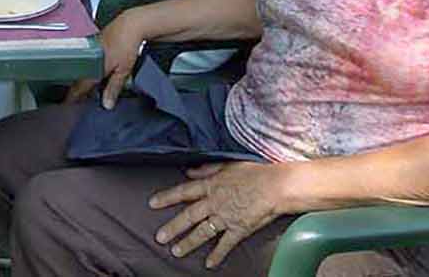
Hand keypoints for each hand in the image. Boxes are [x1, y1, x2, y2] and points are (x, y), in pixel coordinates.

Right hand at [65, 8, 145, 107]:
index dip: (73, 97)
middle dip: (78, 89)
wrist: (130, 24)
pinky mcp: (94, 43)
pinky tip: (96, 70)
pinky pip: (88, 59)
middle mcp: (88, 58)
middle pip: (79, 78)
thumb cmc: (127, 44)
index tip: (68, 104)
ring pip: (83, 68)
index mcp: (94, 67)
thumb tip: (107, 104)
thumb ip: (113, 87)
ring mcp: (90, 49)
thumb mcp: (123, 70)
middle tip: (79, 99)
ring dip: (84, 77)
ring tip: (89, 87)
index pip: (79, 87)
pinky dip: (89, 67)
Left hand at [150, 162, 289, 268]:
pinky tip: (208, 264)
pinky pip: (225, 244)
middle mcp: (214, 203)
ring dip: (189, 243)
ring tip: (176, 252)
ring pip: (203, 232)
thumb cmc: (254, 172)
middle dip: (173, 227)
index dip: (167, 197)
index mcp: (211, 185)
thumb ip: (206, 168)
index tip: (152, 203)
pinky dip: (217, 255)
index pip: (184, 192)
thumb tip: (188, 170)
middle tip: (159, 237)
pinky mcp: (239, 229)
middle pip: (189, 216)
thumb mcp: (227, 164)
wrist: (275, 186)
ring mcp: (225, 217)